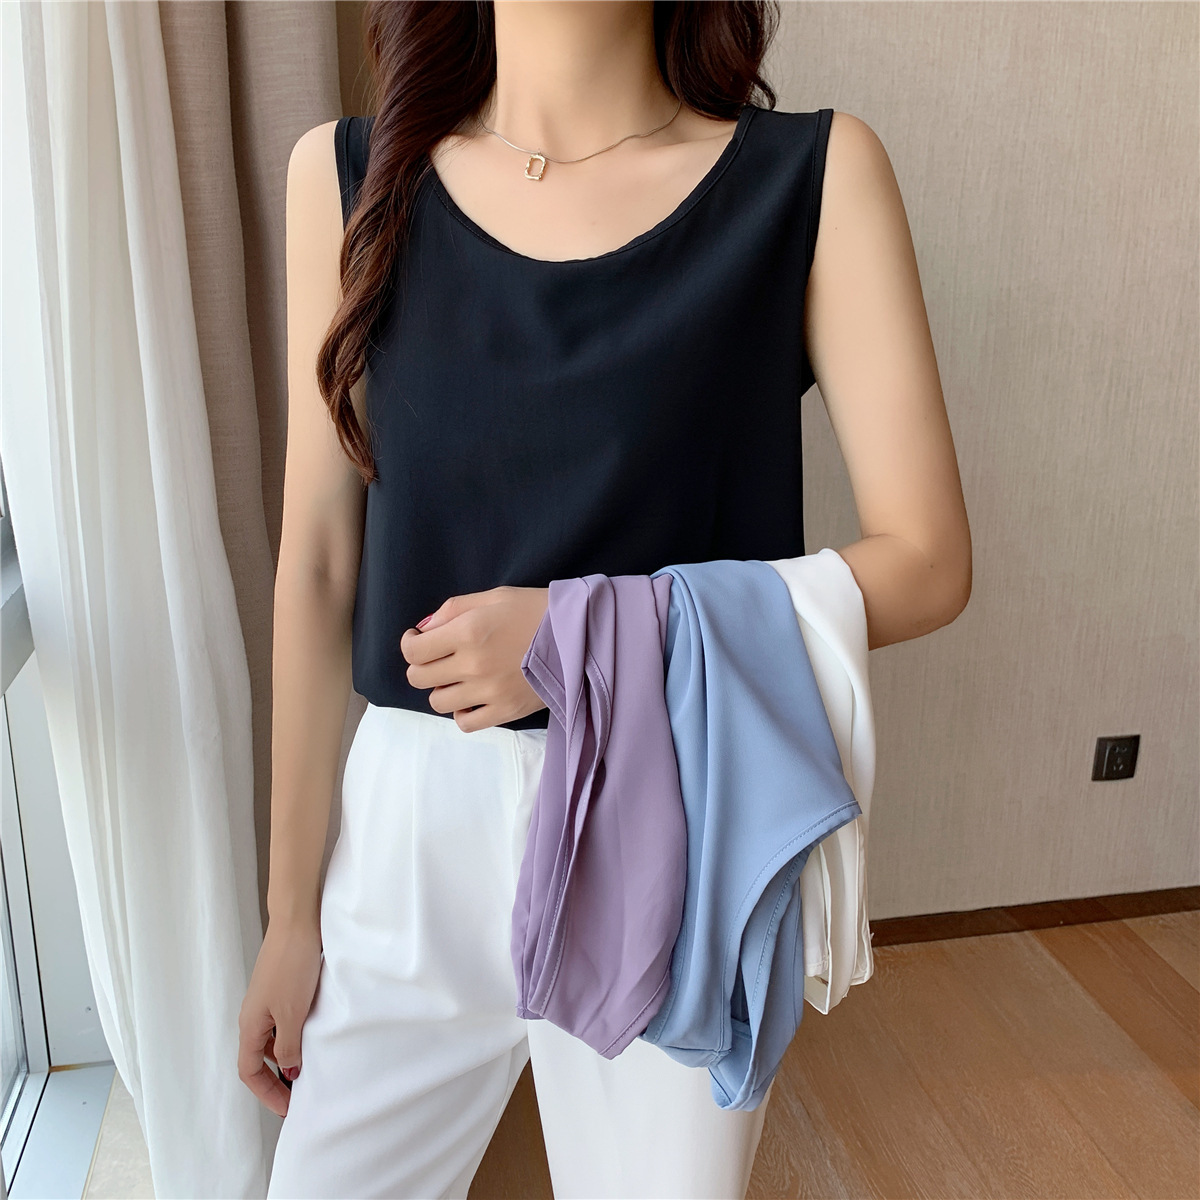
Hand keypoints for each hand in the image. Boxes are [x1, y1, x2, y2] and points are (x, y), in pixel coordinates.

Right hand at [237, 917, 322, 1117]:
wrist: (298, 922)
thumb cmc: (291, 964)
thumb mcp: (292, 1014)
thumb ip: (290, 1047)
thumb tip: (290, 1072)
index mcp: (250, 1024)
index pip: (249, 1071)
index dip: (266, 1093)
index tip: (287, 1108)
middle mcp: (254, 1014)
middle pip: (260, 1056)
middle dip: (279, 1077)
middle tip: (302, 1092)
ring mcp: (267, 999)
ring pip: (274, 1038)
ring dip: (290, 1055)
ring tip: (312, 1066)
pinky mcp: (281, 986)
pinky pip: (284, 1020)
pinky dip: (296, 1033)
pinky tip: (315, 1033)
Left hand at [399, 585, 549, 731]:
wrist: (580, 635)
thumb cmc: (536, 609)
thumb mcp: (494, 596)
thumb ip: (453, 609)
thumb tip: (423, 630)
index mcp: (468, 632)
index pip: (414, 651)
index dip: (409, 644)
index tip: (418, 639)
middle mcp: (473, 664)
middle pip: (419, 677)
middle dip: (421, 665)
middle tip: (437, 657)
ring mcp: (489, 691)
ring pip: (438, 702)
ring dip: (441, 689)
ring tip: (458, 677)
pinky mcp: (505, 711)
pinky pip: (465, 723)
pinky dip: (462, 712)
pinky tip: (472, 697)